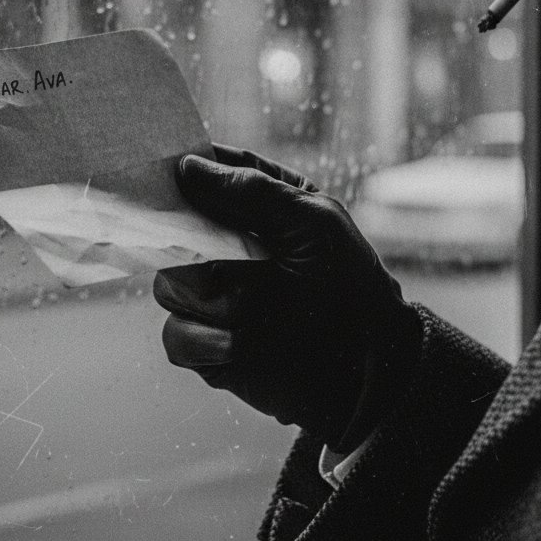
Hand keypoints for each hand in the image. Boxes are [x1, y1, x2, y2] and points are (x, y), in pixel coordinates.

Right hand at [154, 146, 421, 450]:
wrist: (369, 374)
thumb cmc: (352, 286)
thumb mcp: (313, 224)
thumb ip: (252, 190)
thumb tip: (188, 167)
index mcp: (257, 206)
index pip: (207, 172)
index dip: (184, 167)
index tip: (170, 171)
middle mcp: (227, 248)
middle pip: (173, 229)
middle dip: (188, 241)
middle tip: (216, 251)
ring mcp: (215, 296)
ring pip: (170, 284)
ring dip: (208, 297)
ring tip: (251, 306)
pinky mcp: (208, 344)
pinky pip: (175, 335)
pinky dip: (203, 340)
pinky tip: (237, 343)